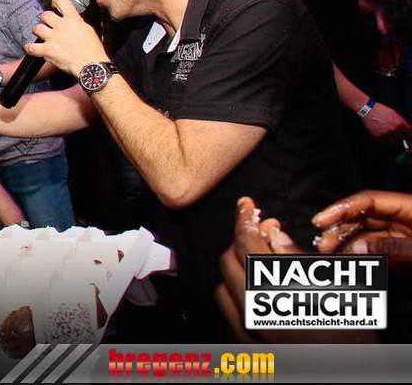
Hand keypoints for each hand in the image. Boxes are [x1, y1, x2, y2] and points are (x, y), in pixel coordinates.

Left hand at [24, 0, 105, 75]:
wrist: (90, 65)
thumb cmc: (92, 51)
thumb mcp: (88, 30)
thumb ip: (77, 22)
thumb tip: (73, 20)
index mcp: (72, 20)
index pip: (61, 1)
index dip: (56, 1)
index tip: (54, 4)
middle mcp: (61, 26)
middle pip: (46, 15)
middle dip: (46, 19)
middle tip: (48, 23)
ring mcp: (53, 38)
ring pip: (37, 28)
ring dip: (38, 31)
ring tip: (40, 34)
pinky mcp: (47, 50)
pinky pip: (32, 47)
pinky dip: (30, 48)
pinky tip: (31, 48)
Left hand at [216, 197, 372, 342]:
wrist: (348, 377)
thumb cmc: (350, 337)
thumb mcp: (333, 289)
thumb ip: (296, 258)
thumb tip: (272, 232)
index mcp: (275, 290)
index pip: (246, 242)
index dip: (244, 218)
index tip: (246, 204)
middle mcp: (252, 310)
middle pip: (229, 261)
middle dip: (243, 242)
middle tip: (265, 235)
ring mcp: (243, 332)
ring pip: (223, 288)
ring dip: (238, 272)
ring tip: (263, 268)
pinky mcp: (242, 349)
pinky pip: (227, 315)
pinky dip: (237, 299)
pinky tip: (259, 298)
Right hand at [313, 191, 411, 272]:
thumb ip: (393, 247)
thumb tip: (358, 247)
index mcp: (411, 207)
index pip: (369, 200)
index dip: (342, 208)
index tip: (320, 220)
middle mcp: (404, 218)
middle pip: (363, 217)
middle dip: (340, 230)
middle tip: (323, 246)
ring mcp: (404, 236)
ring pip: (366, 235)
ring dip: (347, 245)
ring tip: (334, 256)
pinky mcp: (404, 253)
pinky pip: (377, 251)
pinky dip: (361, 256)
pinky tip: (349, 261)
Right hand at [361, 102, 411, 142]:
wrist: (369, 110)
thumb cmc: (382, 111)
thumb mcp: (395, 114)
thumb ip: (403, 122)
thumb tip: (409, 129)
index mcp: (399, 123)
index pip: (408, 134)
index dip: (409, 137)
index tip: (409, 139)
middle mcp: (393, 129)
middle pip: (401, 139)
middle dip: (402, 139)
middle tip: (401, 139)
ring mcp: (385, 133)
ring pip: (393, 141)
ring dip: (393, 140)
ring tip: (392, 137)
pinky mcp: (377, 135)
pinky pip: (384, 142)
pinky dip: (385, 141)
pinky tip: (386, 138)